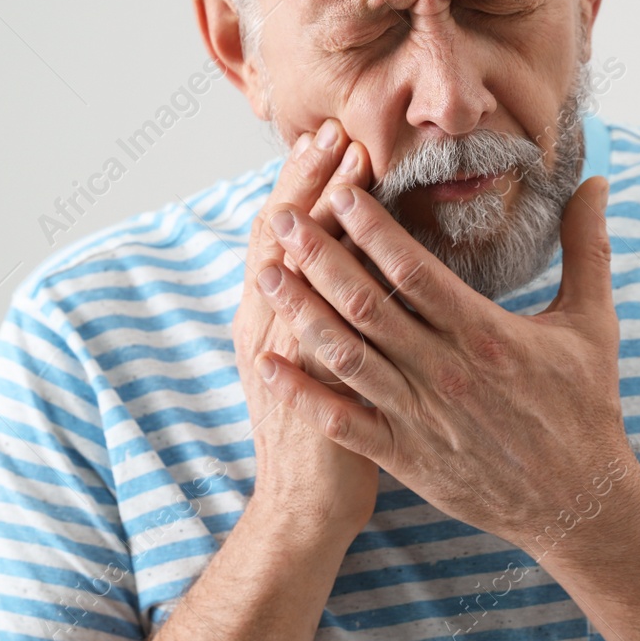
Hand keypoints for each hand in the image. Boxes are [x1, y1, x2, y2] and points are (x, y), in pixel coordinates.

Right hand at [234, 118, 378, 542]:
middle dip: (311, 186)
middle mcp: (270, 329)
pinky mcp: (321, 398)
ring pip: (307, 281)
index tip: (323, 135)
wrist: (303, 507)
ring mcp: (295, 363)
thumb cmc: (310, 432)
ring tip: (354, 178)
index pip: (277, 232)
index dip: (299, 183)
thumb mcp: (287, 359)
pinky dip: (348, 301)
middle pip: (288, 243)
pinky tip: (375, 268)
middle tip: (335, 133)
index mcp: (265, 316)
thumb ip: (306, 305)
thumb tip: (336, 249)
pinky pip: (335, 338)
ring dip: (330, 226)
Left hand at [251, 174, 633, 550]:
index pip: (414, 271)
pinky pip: (343, 422)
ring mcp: (420, 416)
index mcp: (485, 334)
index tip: (339, 190)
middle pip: (367, 305)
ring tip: (264, 273)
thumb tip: (595, 181)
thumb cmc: (585, 407)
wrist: (581, 504)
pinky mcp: (404, 457)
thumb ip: (586, 247)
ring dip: (300, 313)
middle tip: (282, 217)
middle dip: (319, 257)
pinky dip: (302, 393)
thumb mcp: (593, 322)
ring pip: (346, 357)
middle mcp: (445, 372)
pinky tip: (267, 363)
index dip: (371, 229)